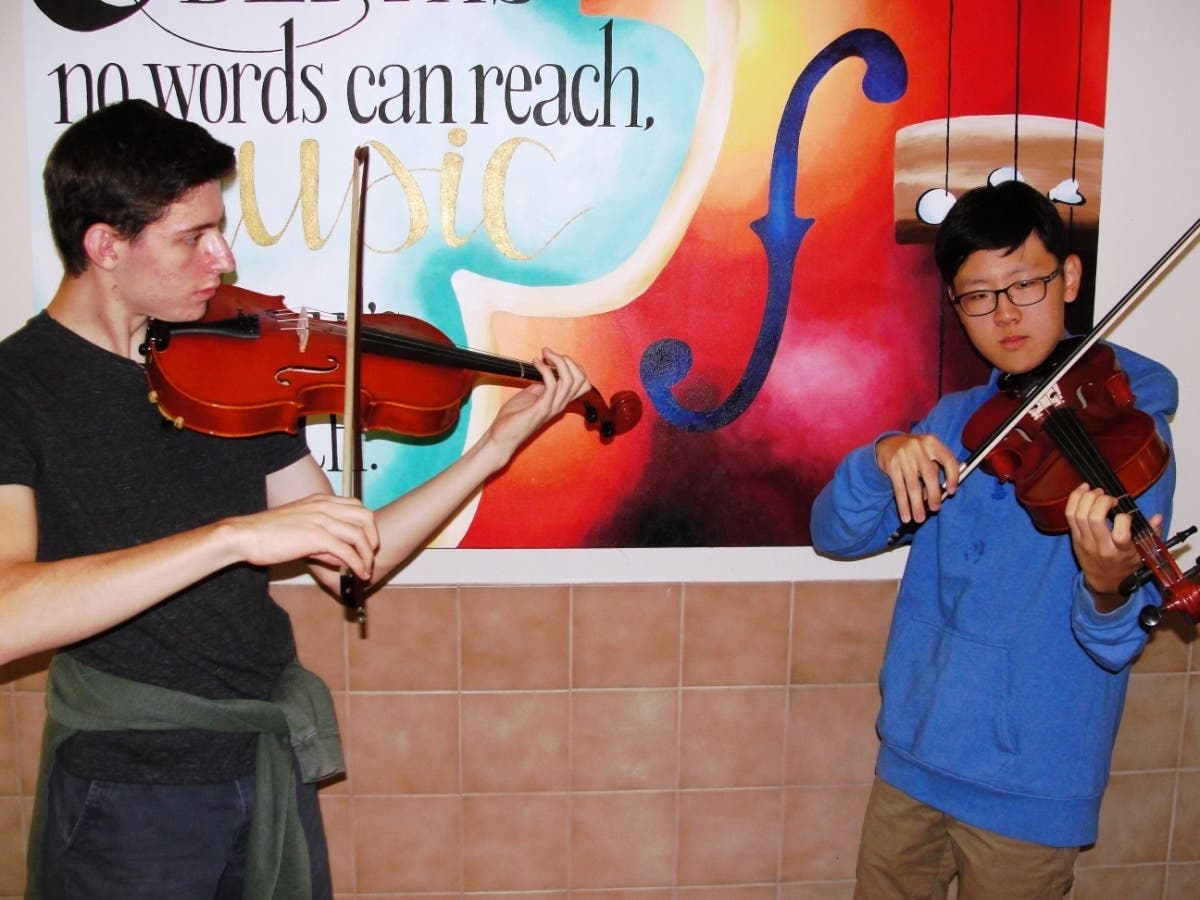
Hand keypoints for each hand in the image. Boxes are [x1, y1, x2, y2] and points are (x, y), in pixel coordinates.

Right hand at [227, 493, 379, 580]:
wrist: (246, 535)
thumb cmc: (268, 534)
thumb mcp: (300, 529)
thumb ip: (322, 541)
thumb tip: (341, 557)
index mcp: (321, 501)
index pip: (357, 506)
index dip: (367, 525)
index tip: (367, 542)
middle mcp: (325, 506)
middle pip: (365, 517)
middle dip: (373, 538)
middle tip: (370, 556)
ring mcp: (321, 520)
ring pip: (359, 535)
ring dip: (367, 555)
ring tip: (365, 570)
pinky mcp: (316, 537)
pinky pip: (347, 551)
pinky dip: (357, 564)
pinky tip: (358, 574)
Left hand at [484, 348, 591, 458]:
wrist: (502, 437)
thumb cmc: (513, 418)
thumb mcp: (530, 396)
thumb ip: (541, 386)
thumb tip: (545, 371)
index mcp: (559, 401)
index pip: (582, 383)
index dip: (573, 366)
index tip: (555, 358)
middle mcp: (560, 404)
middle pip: (580, 379)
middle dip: (567, 361)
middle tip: (550, 354)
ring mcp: (552, 407)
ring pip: (569, 380)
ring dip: (557, 361)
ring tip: (544, 354)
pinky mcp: (542, 408)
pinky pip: (552, 384)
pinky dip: (545, 369)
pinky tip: (535, 363)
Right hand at [875, 433, 961, 523]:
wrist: (887, 443)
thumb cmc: (914, 452)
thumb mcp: (927, 454)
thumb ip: (934, 469)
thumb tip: (936, 496)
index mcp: (932, 443)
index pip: (948, 460)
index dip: (953, 477)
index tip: (952, 492)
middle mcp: (918, 447)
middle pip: (929, 474)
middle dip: (934, 495)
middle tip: (935, 509)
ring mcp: (903, 456)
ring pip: (912, 485)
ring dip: (916, 504)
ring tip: (919, 518)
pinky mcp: (891, 465)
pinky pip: (899, 489)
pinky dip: (903, 504)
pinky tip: (905, 515)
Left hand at [1064, 483, 1158, 606]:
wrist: (1105, 582)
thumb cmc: (1125, 565)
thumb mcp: (1143, 553)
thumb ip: (1151, 534)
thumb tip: (1158, 516)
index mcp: (1121, 552)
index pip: (1120, 534)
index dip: (1124, 518)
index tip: (1126, 514)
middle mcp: (1101, 547)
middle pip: (1095, 519)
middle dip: (1102, 501)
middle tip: (1109, 497)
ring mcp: (1085, 542)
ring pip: (1080, 515)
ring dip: (1087, 498)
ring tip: (1096, 492)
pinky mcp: (1074, 538)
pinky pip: (1069, 516)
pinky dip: (1074, 499)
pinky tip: (1082, 490)